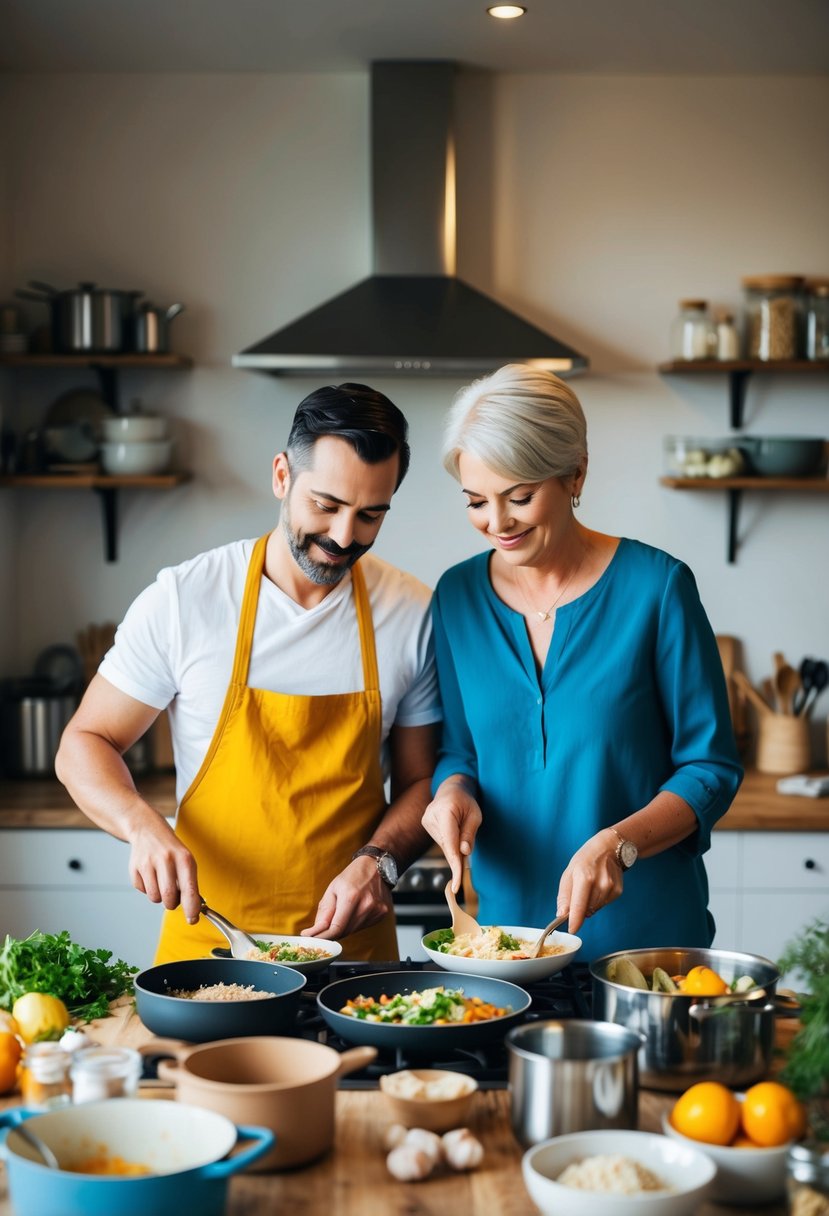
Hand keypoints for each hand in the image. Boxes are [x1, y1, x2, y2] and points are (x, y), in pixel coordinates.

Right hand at [128, 817, 201, 924]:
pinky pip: (142, 890)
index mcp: (184, 858)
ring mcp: (149, 863)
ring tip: (161, 882)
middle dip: (172, 904)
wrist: (148, 829)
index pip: (190, 889)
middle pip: (169, 897)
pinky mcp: (135, 868)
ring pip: (154, 898)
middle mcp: (166, 859)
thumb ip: (190, 883)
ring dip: (159, 897)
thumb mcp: (186, 860)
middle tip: (172, 898)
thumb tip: (193, 909)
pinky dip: (147, 888)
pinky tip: (150, 874)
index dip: (191, 908)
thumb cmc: (171, 850)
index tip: (192, 919)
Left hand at [302, 857, 392, 939]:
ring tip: (341, 914)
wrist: (375, 866)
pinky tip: (354, 912)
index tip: (310, 939)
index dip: (322, 937)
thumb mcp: (333, 888)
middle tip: (320, 930)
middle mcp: (366, 905)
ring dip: (342, 928)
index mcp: (351, 896)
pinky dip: (353, 924)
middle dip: (330, 933)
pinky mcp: (382, 914)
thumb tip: (316, 931)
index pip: (336, 928)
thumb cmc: (352, 875)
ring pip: (352, 931)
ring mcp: (376, 910)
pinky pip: (362, 926)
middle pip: (344, 932)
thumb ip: (325, 911)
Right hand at [421, 777, 481, 892]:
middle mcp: (431, 817)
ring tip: (462, 832)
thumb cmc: (466, 801)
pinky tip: (455, 836)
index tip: (456, 885)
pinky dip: (450, 845)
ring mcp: (426, 821)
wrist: (451, 788)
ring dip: (455, 848)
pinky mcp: (426, 825)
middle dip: (459, 857)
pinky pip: (441, 842)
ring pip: (444, 846)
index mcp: (445, 812)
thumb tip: (464, 852)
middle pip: (447, 847)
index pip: (450, 844)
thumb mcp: (475, 815)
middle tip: (468, 857)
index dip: (455, 866)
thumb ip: (469, 833)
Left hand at [556, 829, 622, 934]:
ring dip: (589, 905)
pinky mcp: (617, 891)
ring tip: (589, 888)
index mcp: (584, 877)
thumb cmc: (584, 860)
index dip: (575, 920)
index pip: (579, 905)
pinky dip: (598, 900)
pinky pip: (604, 904)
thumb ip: (564, 896)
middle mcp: (600, 883)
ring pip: (595, 909)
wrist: (608, 848)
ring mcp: (610, 888)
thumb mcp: (568, 873)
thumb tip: (562, 914)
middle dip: (579, 909)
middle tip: (577, 895)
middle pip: (587, 909)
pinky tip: (598, 887)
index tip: (572, 929)